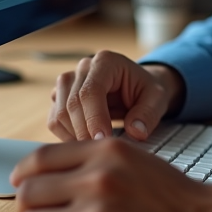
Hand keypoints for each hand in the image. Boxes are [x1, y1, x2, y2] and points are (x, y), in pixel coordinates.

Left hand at [11, 139, 211, 211]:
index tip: (22, 185)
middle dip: (31, 208)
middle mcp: (97, 181)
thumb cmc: (174, 198)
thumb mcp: (135, 160)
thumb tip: (43, 174)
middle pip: (29, 194)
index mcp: (106, 153)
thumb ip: (93, 160)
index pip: (39, 159)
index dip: (24, 175)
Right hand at [48, 51, 183, 141]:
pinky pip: (54, 121)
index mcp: (106, 62)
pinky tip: (85, 142)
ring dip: (74, 136)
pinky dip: (66, 136)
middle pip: (71, 103)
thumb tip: (136, 131)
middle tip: (100, 150)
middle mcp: (83, 68)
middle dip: (84, 132)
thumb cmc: (145, 90)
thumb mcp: (157, 99)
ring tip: (95, 147)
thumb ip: (148, 113)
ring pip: (59, 113)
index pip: (90, 91)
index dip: (94, 118)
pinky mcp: (60, 97)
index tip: (102, 140)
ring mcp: (69, 82)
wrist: (137, 88)